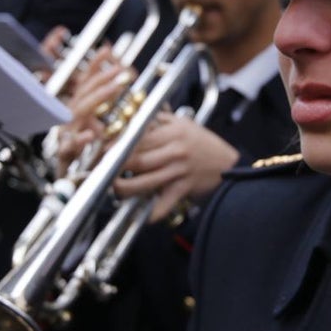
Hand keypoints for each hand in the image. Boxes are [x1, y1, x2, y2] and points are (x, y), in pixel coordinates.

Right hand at [52, 48, 133, 175]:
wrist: (69, 187)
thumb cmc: (84, 155)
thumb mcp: (97, 126)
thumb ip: (104, 104)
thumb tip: (118, 74)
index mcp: (75, 111)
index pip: (83, 83)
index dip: (95, 66)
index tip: (108, 50)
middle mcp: (68, 120)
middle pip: (83, 94)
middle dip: (102, 80)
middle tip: (123, 72)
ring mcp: (65, 136)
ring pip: (78, 113)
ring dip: (97, 99)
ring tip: (116, 89)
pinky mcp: (63, 156)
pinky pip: (68, 147)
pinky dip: (80, 139)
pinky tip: (94, 134)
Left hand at [114, 113, 237, 221]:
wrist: (228, 163)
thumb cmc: (203, 142)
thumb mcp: (183, 124)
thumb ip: (159, 120)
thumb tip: (135, 114)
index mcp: (173, 133)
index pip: (139, 138)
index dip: (118, 145)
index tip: (105, 150)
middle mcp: (175, 152)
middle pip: (138, 160)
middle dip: (116, 167)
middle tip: (102, 170)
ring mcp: (179, 172)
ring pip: (145, 182)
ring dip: (126, 188)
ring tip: (115, 189)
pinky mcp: (183, 189)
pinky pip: (165, 203)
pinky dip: (153, 212)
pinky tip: (141, 215)